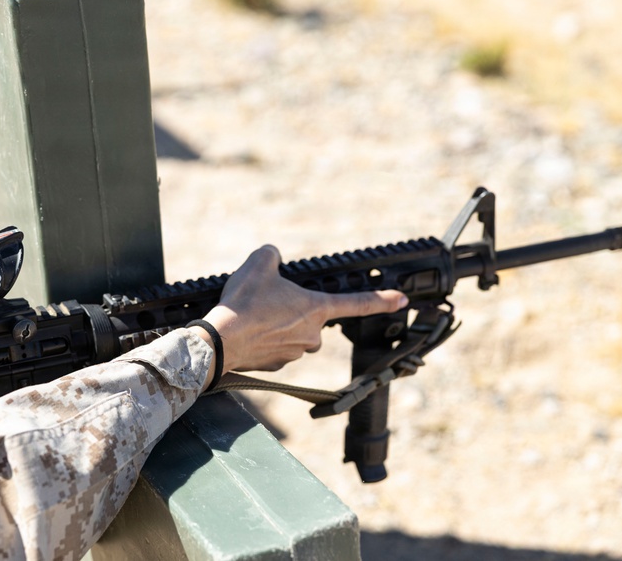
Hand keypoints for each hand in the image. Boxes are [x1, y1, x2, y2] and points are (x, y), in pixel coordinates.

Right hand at [196, 245, 407, 377]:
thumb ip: (273, 255)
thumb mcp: (259, 263)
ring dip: (277, 325)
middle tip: (267, 302)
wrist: (221, 341)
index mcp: (315, 308)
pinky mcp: (278, 365)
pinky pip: (277, 348)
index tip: (401, 299)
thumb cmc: (243, 303)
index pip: (357, 303)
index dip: (382, 300)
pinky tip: (248, 332)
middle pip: (311, 317)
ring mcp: (295, 352)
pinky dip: (265, 340)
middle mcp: (312, 334)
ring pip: (293, 333)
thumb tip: (274, 257)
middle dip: (293, 309)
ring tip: (254, 316)